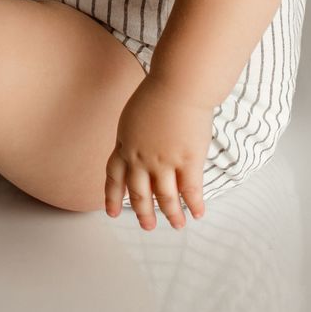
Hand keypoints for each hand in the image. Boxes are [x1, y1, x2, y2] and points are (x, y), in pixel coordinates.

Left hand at [104, 77, 211, 229]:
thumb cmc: (159, 92)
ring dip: (171, 214)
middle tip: (147, 226)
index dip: (112, 197)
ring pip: (165, 197)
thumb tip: (132, 147)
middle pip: (139, 193)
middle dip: (143, 212)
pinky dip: (194, 205)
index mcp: (125, 145)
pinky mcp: (188, 160)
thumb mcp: (133, 115)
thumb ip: (132, 136)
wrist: (179, 84)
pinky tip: (198, 214)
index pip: (114, 177)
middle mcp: (142, 159)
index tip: (112, 213)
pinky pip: (190, 190)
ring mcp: (165, 161)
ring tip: (177, 225)